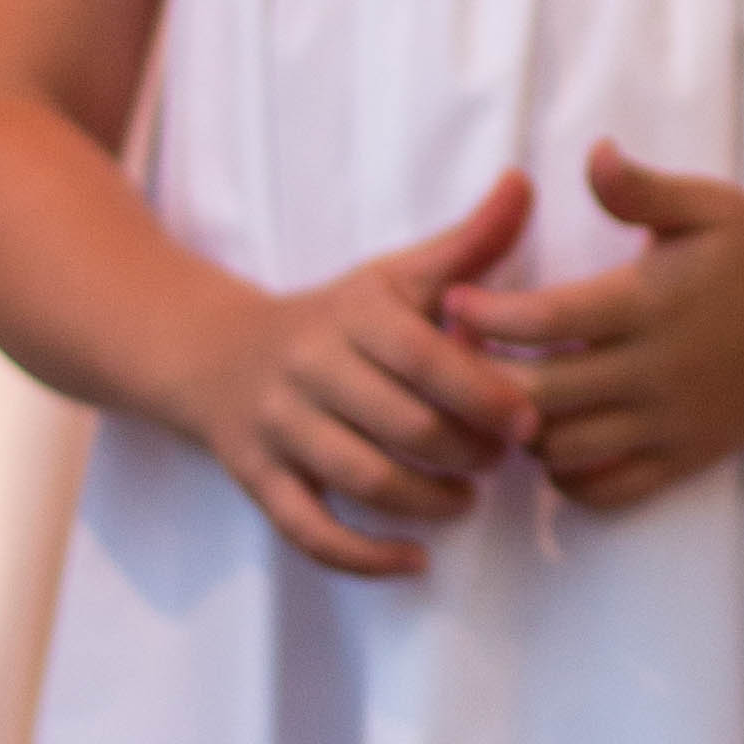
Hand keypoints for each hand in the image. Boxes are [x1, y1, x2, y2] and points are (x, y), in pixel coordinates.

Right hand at [189, 174, 539, 578]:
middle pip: (403, 426)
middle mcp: (310, 368)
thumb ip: (468, 243)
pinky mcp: (256, 479)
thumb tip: (525, 183)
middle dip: (467, 451)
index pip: (425, 357)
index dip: (485, 393)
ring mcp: (278, 427)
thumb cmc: (333, 316)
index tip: (530, 420)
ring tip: (468, 498)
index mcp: (354, 316)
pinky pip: (309, 532)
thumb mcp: (395, 275)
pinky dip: (365, 556)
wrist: (214, 351)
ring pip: (361, 480)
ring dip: (428, 501)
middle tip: (505, 459)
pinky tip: (416, 560)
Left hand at [445, 141, 743, 516]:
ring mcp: (671, 423)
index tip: (450, 303)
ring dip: (522, 428)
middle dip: (483, 380)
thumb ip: (642, 187)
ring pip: (564, 451)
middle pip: (539, 395)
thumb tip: (591, 153)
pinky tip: (556, 438)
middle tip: (456, 361)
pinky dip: (567, 476)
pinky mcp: (686, 458)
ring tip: (504, 397)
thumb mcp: (709, 204)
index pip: (545, 319)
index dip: (486, 315)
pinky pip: (607, 490)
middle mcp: (656, 371)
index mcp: (651, 302)